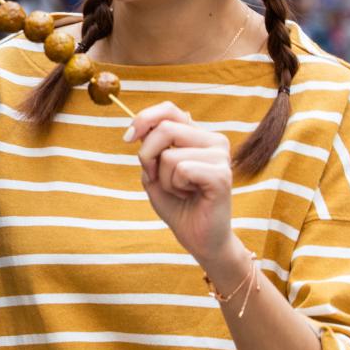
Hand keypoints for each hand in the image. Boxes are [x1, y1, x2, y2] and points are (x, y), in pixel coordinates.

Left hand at [124, 101, 234, 264]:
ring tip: (181, 190)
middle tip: (156, 177)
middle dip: (147, 156)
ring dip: (164, 178)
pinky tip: (190, 196)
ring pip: (169, 153)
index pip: (169, 110)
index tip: (128, 138)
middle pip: (165, 128)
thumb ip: (149, 147)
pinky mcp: (222, 175)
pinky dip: (175, 186)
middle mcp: (213, 140)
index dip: (145, 119)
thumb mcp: (154, 171)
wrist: (199, 239)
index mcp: (197, 136)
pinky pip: (181, 169)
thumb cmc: (177, 205)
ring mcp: (220, 156)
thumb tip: (143, 127)